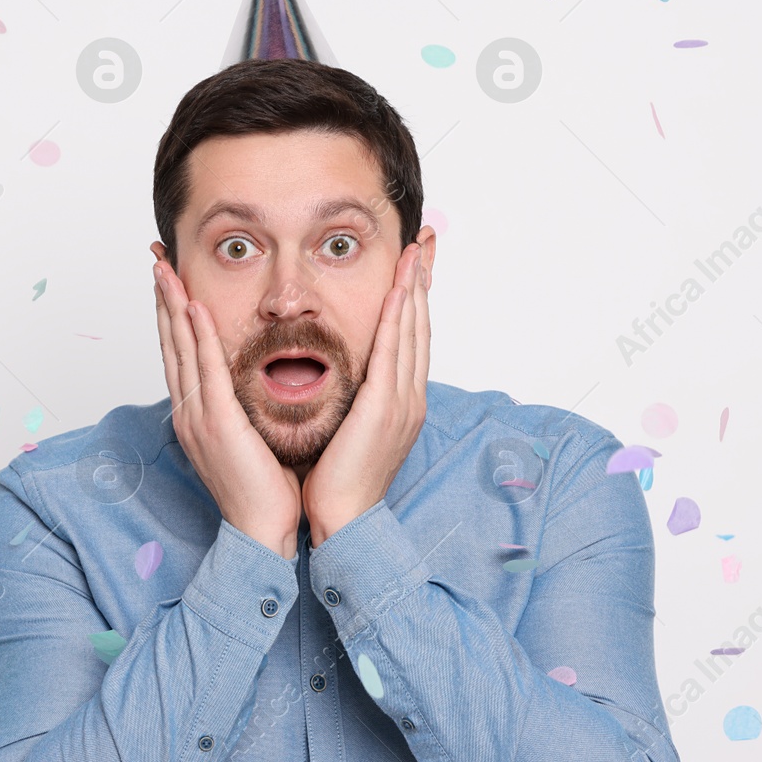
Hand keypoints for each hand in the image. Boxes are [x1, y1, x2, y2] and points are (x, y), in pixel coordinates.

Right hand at [154, 259, 302, 559]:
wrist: (262, 529)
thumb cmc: (266, 487)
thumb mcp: (252, 435)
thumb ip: (247, 404)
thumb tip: (260, 377)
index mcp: (197, 413)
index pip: (180, 352)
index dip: (172, 313)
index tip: (169, 278)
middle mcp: (188, 410)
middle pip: (170, 341)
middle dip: (162, 297)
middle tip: (156, 258)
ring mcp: (197, 415)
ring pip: (179, 347)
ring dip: (171, 305)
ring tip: (164, 268)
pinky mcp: (215, 422)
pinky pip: (203, 369)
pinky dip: (195, 335)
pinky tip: (193, 306)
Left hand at [301, 242, 430, 546]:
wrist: (344, 518)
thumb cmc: (337, 479)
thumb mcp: (348, 428)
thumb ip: (351, 398)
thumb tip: (339, 375)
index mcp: (402, 402)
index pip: (411, 338)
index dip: (415, 299)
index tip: (414, 265)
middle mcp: (410, 396)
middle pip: (421, 326)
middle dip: (423, 282)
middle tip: (425, 243)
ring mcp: (403, 400)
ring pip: (413, 331)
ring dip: (415, 288)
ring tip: (416, 251)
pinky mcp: (387, 405)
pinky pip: (395, 350)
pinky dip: (400, 316)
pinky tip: (401, 289)